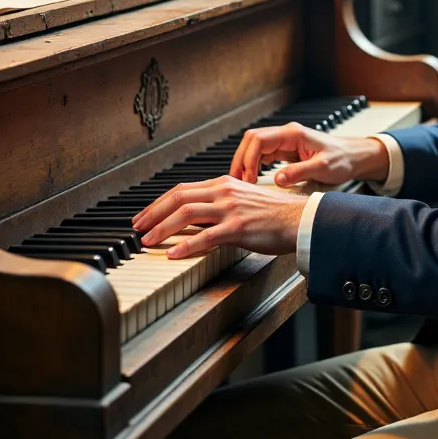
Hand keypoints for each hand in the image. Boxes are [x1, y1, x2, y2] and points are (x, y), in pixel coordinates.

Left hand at [131, 178, 306, 258]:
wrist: (299, 219)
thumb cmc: (274, 214)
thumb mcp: (242, 201)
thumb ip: (219, 205)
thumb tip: (195, 218)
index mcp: (223, 184)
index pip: (182, 190)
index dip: (158, 203)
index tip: (144, 216)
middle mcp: (224, 192)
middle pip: (178, 198)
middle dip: (152, 214)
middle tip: (138, 228)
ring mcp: (230, 209)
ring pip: (186, 214)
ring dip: (162, 229)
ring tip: (148, 242)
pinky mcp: (238, 227)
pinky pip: (205, 237)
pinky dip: (185, 245)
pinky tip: (173, 254)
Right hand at [228, 121, 389, 188]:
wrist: (354, 157)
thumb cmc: (342, 159)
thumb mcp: (323, 167)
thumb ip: (300, 172)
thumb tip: (278, 180)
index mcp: (293, 134)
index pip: (259, 139)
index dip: (248, 158)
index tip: (247, 177)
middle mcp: (286, 134)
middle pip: (252, 140)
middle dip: (241, 159)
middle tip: (237, 181)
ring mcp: (285, 141)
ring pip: (255, 147)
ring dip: (245, 162)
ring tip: (241, 182)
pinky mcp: (286, 150)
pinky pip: (263, 154)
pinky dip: (254, 165)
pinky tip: (252, 178)